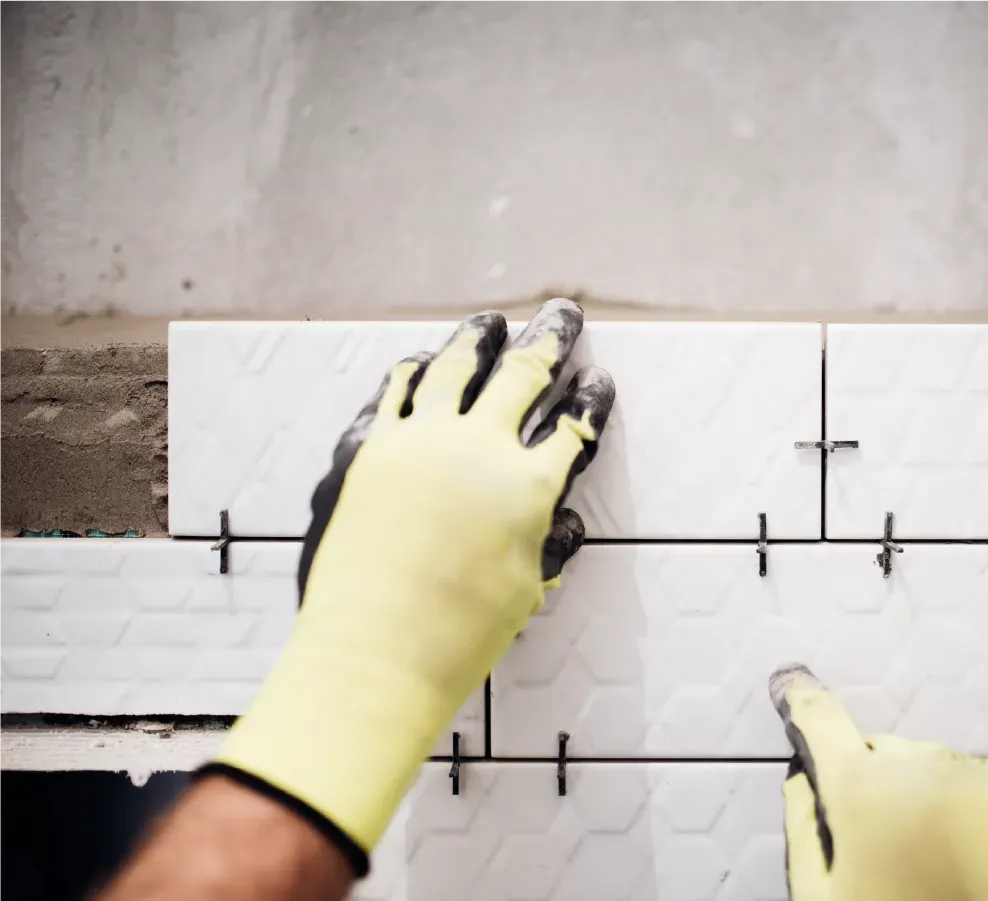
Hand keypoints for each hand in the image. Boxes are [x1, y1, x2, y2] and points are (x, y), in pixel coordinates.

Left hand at [204, 299, 614, 874]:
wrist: (373, 652)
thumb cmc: (459, 635)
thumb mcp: (524, 590)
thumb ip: (544, 542)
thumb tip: (559, 521)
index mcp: (527, 485)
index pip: (572, 427)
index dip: (590, 402)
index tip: (597, 382)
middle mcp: (476, 447)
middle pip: (519, 376)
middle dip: (548, 342)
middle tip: (562, 318)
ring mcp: (416, 440)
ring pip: (452, 368)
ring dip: (476, 339)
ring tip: (490, 322)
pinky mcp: (366, 448)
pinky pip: (393, 392)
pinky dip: (413, 371)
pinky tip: (421, 362)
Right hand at [770, 664, 987, 900]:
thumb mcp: (825, 897)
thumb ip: (802, 830)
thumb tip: (801, 782)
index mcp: (862, 789)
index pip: (822, 722)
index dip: (803, 702)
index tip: (797, 688)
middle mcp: (920, 765)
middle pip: (882, 754)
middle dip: (876, 784)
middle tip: (886, 845)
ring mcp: (979, 776)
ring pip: (936, 771)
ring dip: (927, 798)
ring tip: (937, 861)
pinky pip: (985, 789)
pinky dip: (977, 813)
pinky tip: (977, 861)